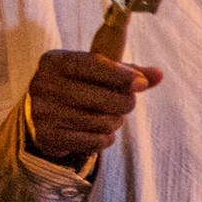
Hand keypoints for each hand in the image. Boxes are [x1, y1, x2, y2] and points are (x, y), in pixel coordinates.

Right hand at [20, 47, 158, 163]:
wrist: (42, 115)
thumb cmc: (80, 86)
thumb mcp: (100, 72)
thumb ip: (130, 72)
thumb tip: (159, 74)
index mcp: (55, 60)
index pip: (95, 65)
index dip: (122, 76)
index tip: (143, 85)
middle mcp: (43, 84)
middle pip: (104, 98)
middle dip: (125, 103)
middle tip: (126, 103)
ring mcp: (42, 111)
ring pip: (102, 122)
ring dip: (115, 122)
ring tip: (109, 117)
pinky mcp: (46, 135)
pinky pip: (93, 141)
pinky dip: (105, 138)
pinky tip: (101, 132)